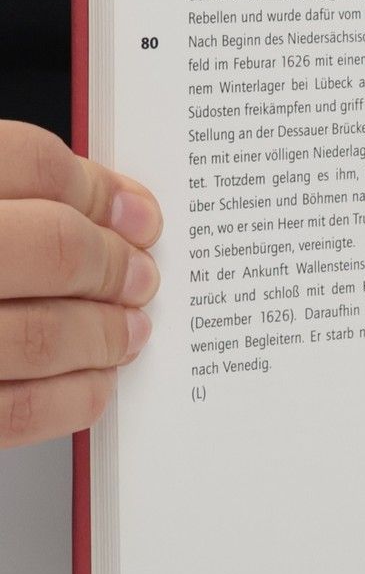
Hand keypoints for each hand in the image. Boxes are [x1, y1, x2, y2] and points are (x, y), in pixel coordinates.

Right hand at [0, 120, 160, 448]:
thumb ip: (13, 201)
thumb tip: (108, 209)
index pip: (25, 161)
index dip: (97, 187)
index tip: (138, 211)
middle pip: (51, 245)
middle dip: (115, 264)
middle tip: (143, 276)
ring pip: (38, 335)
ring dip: (103, 334)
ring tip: (129, 332)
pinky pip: (13, 412)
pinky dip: (70, 398)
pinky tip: (93, 383)